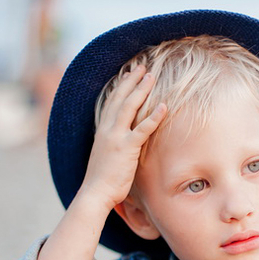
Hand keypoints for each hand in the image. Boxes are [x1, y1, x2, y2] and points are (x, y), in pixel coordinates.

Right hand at [81, 64, 166, 209]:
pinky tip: (164, 106)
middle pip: (120, 98)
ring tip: (151, 76)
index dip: (120, 86)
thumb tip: (119, 145)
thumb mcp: (106, 156)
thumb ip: (112, 146)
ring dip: (141, 90)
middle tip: (142, 66)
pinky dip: (154, 117)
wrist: (95, 193)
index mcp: (102, 131)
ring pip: (129, 107)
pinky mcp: (127, 148)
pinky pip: (143, 129)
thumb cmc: (101, 180)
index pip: (111, 102)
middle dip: (131, 80)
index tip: (128, 74)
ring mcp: (116, 137)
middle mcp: (107, 130)